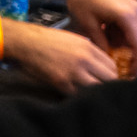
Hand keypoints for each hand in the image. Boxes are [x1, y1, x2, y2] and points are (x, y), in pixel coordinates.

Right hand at [2, 19, 116, 93]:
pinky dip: (79, 96)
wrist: (24, 41)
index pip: (112, 66)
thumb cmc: (46, 40)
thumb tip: (100, 66)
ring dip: (96, 92)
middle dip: (108, 85)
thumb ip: (89, 52)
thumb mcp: (72, 39)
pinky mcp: (61, 82)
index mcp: (88, 47)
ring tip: (92, 94)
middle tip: (102, 89)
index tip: (107, 79)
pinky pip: (79, 94)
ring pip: (98, 89)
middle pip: (110, 78)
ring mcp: (73, 72)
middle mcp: (84, 59)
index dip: (111, 74)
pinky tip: (76, 94)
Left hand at [45, 0, 136, 74]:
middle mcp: (134, 9)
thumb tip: (108, 59)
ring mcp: (133, 6)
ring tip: (118, 59)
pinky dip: (124, 36)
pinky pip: (131, 25)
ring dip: (129, 46)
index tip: (135, 75)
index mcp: (126, 14)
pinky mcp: (128, 5)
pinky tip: (112, 44)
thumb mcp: (88, 24)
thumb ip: (101, 43)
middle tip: (130, 72)